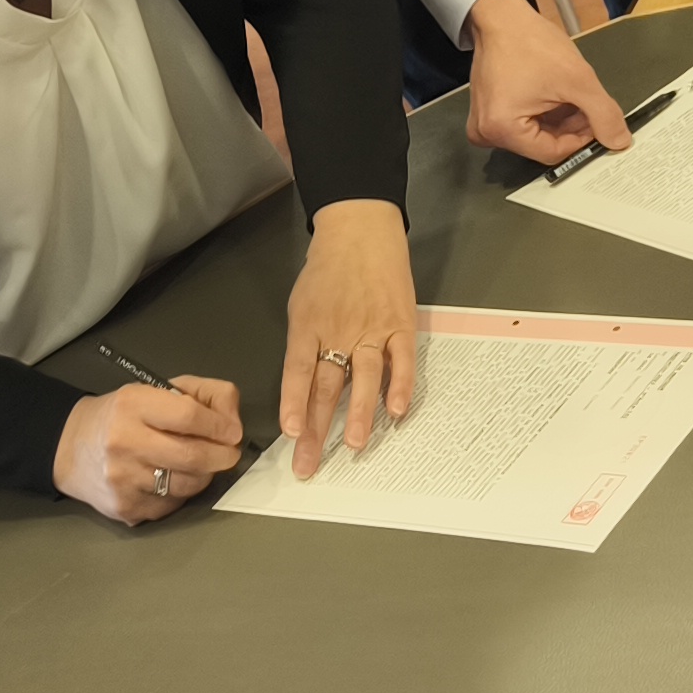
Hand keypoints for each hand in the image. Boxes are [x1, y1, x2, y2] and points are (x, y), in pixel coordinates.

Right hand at [55, 376, 242, 524]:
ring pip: (187, 485)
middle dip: (222, 456)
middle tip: (229, 454)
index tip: (232, 432)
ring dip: (203, 476)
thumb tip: (232, 421)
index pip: (189, 416)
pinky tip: (170, 480)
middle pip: (192, 456)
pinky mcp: (126, 507)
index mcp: (133, 404)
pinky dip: (181, 493)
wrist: (70, 447)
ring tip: (198, 464)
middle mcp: (124, 441)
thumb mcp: (155, 389)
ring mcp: (123, 479)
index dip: (219, 426)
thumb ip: (202, 394)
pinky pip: (172, 504)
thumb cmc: (121, 415)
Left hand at [277, 199, 418, 474]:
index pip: (297, 370)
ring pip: (364, 377)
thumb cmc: (326, 270)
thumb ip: (304, 346)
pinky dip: (400, 386)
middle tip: (309, 463)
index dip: (293, 402)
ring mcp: (372, 328)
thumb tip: (302, 390)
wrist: (360, 229)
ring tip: (354, 445)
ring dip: (358, 414)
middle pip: (326, 385)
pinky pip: (402, 361)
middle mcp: (339, 330)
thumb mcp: (301, 304)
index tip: (290, 432)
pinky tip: (395, 412)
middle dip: (316, 428)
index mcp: (308, 325)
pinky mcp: (401, 324)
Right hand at [460, 0, 630, 163]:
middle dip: (569, 126)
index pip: (554, 153)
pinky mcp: (489, 112)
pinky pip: (524, 122)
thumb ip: (603, 114)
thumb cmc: (529, 41)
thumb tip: (618, 140)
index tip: (596, 120)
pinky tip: (552, 91)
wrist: (503, 16)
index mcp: (501, 129)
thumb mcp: (577, 79)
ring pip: (536, 134)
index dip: (582, 138)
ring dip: (558, 118)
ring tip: (567, 91)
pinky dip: (544, 111)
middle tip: (584, 101)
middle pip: (543, 144)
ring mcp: (485, 122)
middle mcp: (487, 132)